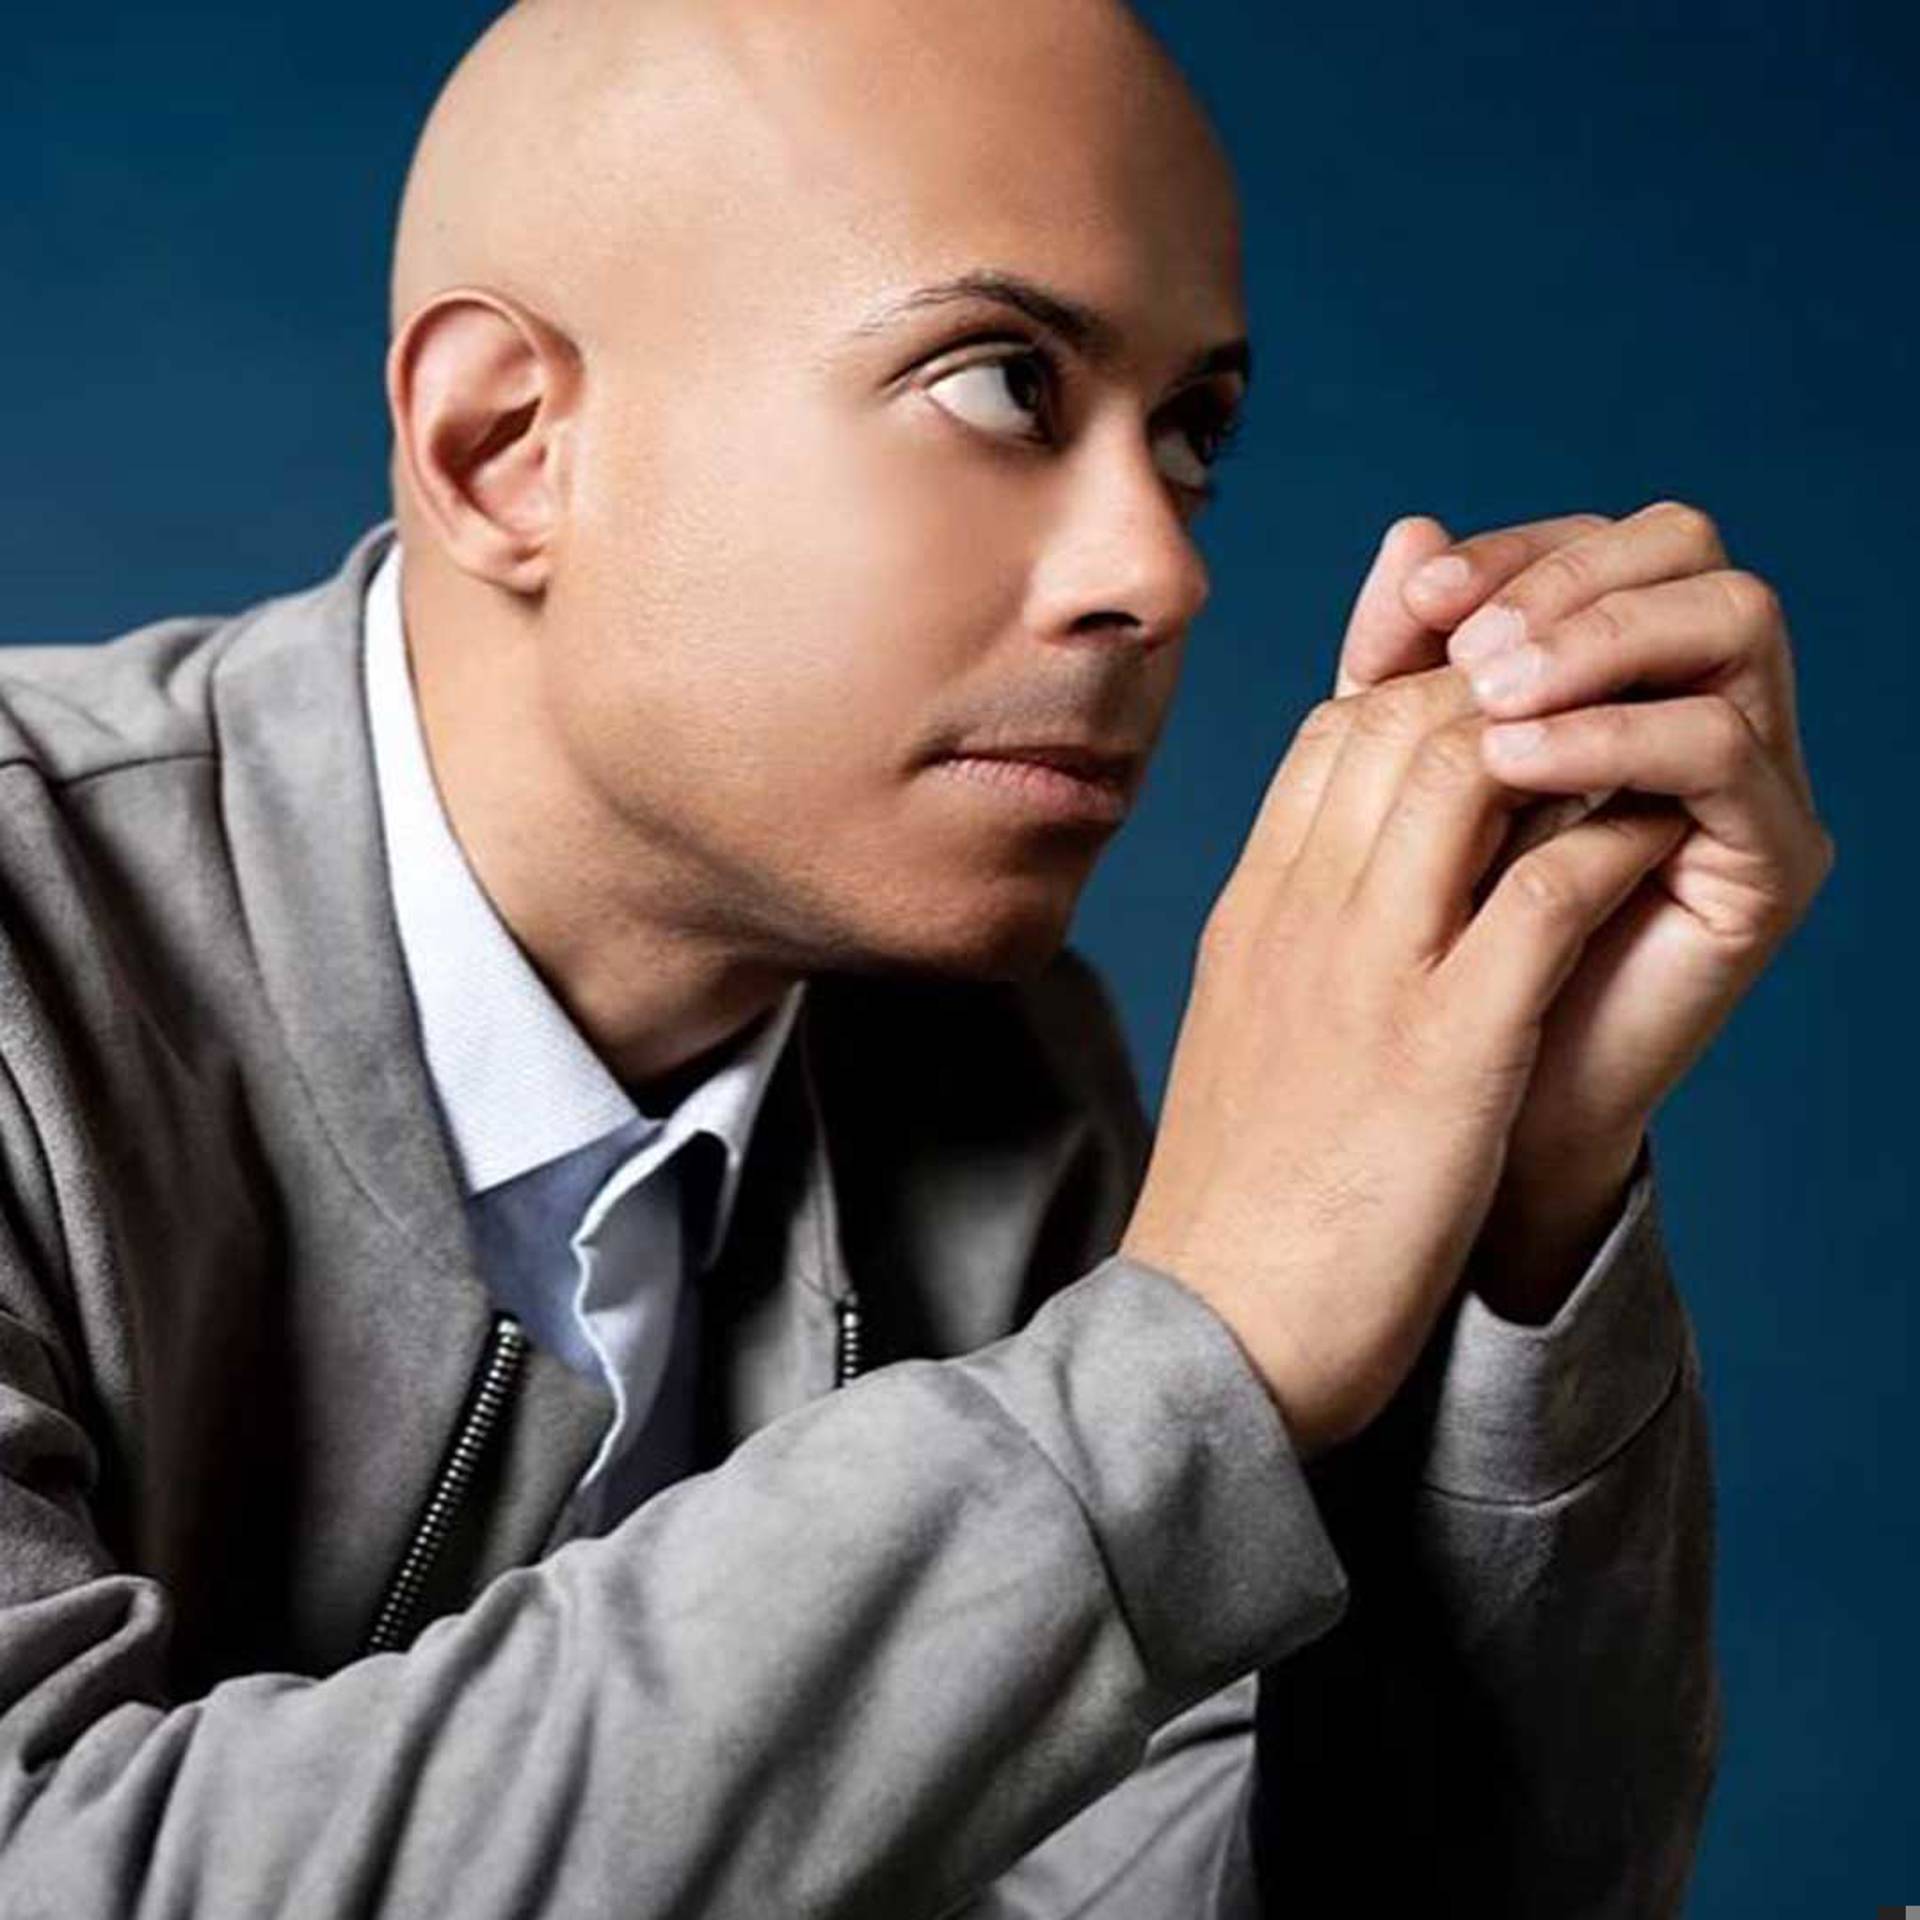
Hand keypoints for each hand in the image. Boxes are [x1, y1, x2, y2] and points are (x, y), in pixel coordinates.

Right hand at [1119, 657, 1686, 1458]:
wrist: (1213, 1329)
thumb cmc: (1243, 1193)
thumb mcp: (1248, 1029)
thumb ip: (1298, 935)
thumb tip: (1356, 876)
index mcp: (1254, 909)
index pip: (1337, 728)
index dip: (1437, 689)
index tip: (1517, 721)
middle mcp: (1299, 913)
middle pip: (1404, 717)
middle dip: (1513, 687)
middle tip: (1599, 719)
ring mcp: (1366, 973)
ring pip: (1466, 768)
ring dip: (1565, 738)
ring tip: (1632, 760)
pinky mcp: (1444, 1052)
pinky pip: (1543, 892)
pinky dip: (1609, 841)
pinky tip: (1655, 843)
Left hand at [1336, 502, 1835, 1316]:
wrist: (1448, 1127)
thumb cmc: (1413, 957)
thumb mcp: (1390, 793)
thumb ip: (1400, 670)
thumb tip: (1405, 530)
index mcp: (1606, 680)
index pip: (1589, 544)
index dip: (1503, 552)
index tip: (1410, 603)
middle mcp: (1690, 709)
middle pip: (1682, 548)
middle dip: (1561, 576)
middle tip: (1463, 646)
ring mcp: (1744, 782)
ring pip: (1730, 619)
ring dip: (1597, 637)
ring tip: (1489, 696)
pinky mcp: (1767, 861)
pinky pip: (1723, 747)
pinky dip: (1618, 733)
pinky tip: (1516, 763)